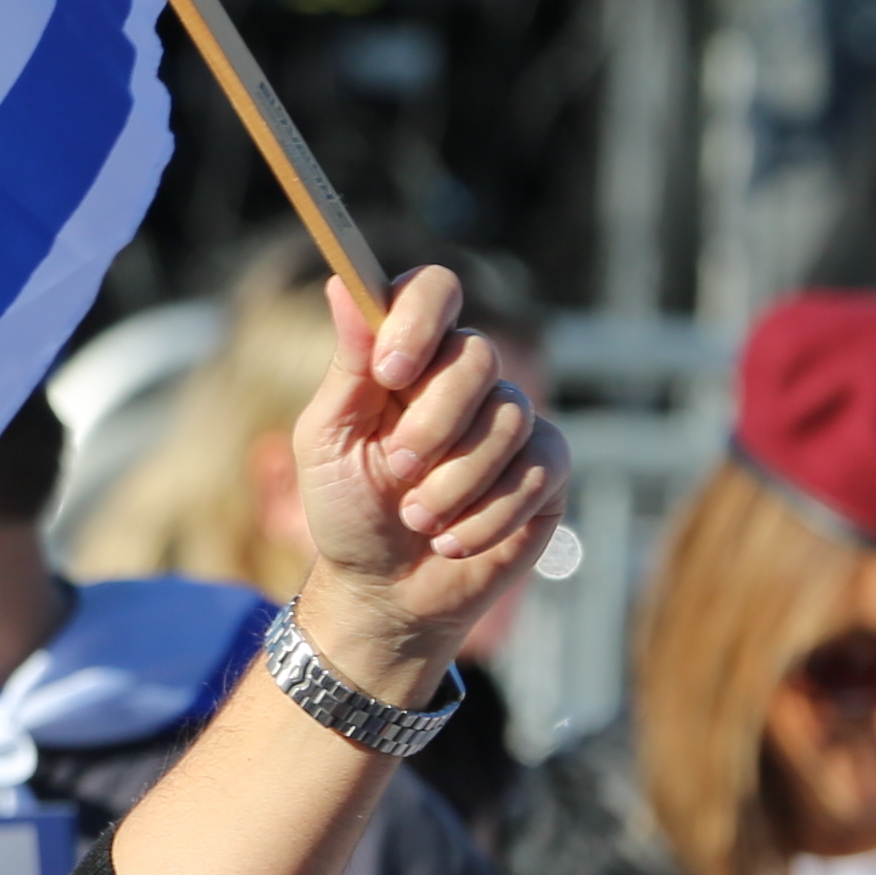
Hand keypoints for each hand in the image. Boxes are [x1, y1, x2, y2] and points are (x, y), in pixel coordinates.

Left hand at [282, 266, 568, 706]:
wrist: (385, 591)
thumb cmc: (347, 510)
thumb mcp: (329, 440)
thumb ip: (347, 366)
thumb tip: (343, 282)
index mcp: (409, 357)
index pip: (433, 291)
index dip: (420, 320)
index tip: (390, 372)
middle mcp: (465, 379)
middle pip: (477, 356)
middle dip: (432, 424)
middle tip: (397, 471)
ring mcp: (511, 422)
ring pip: (507, 420)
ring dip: (453, 483)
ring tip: (419, 520)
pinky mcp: (546, 470)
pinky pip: (535, 472)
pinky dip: (487, 516)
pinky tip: (454, 542)